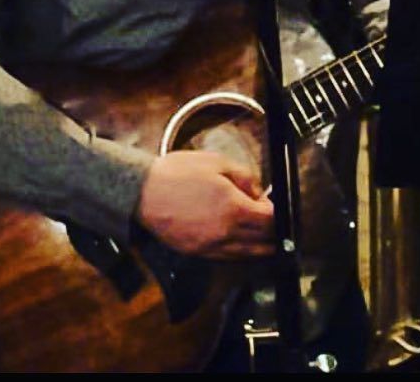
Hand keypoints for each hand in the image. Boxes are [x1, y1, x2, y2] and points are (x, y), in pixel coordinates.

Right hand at [135, 150, 274, 258]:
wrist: (143, 192)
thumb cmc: (179, 173)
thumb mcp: (219, 162)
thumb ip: (246, 178)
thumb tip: (259, 194)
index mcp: (233, 209)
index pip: (269, 221)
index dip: (276, 214)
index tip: (274, 205)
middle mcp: (225, 234)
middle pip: (262, 242)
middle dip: (271, 232)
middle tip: (273, 222)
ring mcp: (210, 247)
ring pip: (245, 254)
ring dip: (259, 247)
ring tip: (266, 238)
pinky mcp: (196, 253)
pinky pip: (226, 257)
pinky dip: (239, 251)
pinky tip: (241, 242)